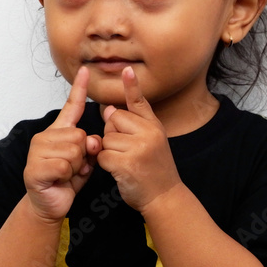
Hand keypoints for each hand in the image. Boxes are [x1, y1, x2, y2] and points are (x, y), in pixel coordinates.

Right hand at [23, 66, 100, 222]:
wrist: (51, 203)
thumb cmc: (68, 179)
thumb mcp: (86, 159)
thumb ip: (91, 146)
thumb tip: (92, 139)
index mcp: (59, 131)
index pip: (71, 106)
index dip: (79, 88)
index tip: (86, 69)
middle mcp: (45, 136)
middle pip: (80, 135)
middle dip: (84, 155)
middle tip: (75, 166)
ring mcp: (37, 152)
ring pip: (73, 151)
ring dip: (76, 167)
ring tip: (67, 173)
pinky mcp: (34, 168)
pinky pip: (64, 166)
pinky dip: (67, 176)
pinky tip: (60, 180)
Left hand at [98, 67, 180, 212]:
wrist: (165, 196)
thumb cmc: (155, 170)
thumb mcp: (153, 141)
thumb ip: (134, 124)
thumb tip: (109, 110)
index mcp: (155, 126)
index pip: (139, 102)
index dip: (132, 86)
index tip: (127, 69)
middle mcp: (149, 133)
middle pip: (114, 119)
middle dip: (113, 134)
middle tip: (128, 151)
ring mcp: (139, 147)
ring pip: (106, 138)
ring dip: (108, 151)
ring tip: (126, 162)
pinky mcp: (127, 163)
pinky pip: (102, 155)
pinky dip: (105, 164)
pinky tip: (120, 171)